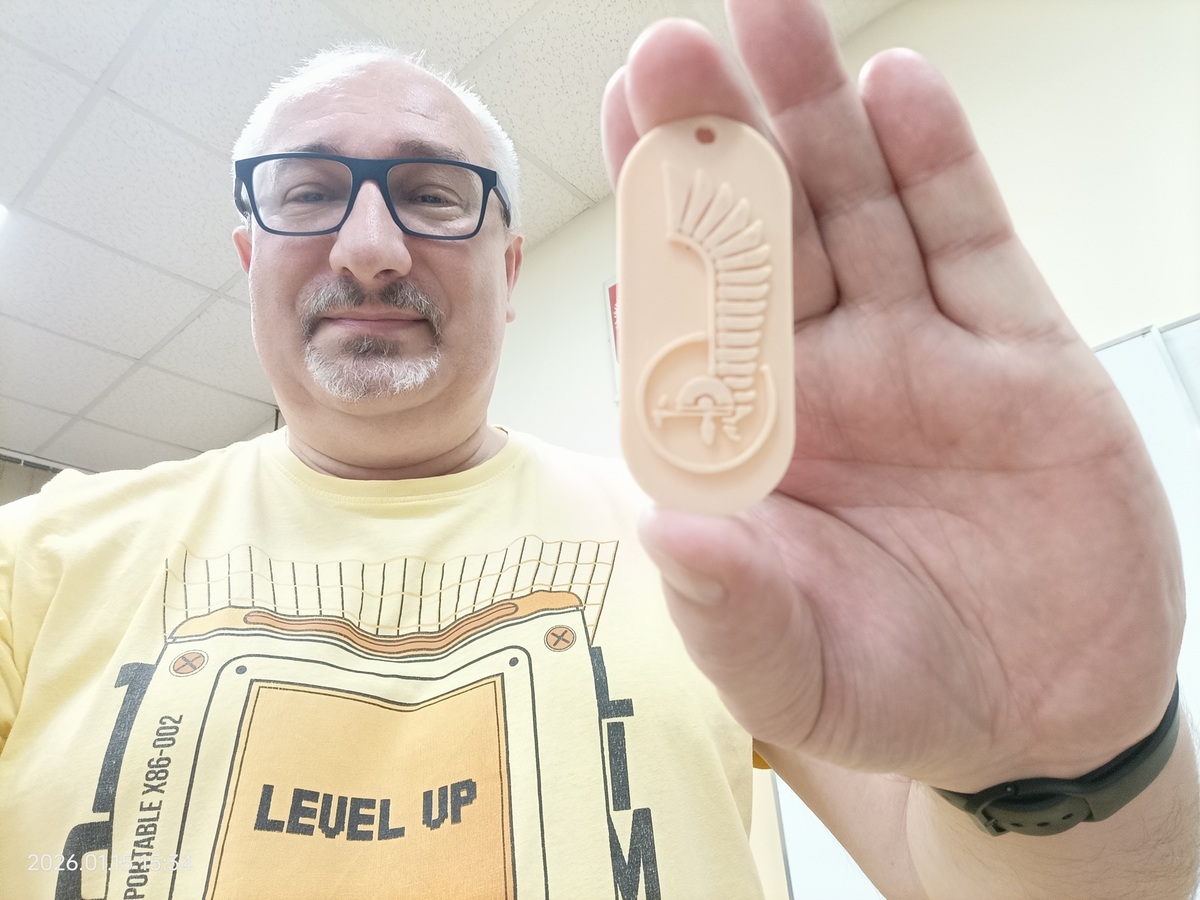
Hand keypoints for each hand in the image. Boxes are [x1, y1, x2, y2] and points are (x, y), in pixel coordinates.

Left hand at [602, 0, 1182, 791]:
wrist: (1040, 718)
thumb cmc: (892, 693)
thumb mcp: (796, 675)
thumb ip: (729, 608)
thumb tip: (664, 527)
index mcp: (743, 444)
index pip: (681, 318)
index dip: (648, 229)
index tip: (614, 135)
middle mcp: (819, 378)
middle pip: (757, 237)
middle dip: (714, 141)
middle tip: (667, 52)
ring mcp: (918, 353)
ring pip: (856, 210)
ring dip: (815, 114)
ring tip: (773, 17)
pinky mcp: (1016, 353)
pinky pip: (969, 241)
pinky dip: (937, 164)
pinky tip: (897, 89)